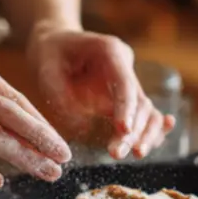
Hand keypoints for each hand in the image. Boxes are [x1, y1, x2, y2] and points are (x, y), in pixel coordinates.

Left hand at [26, 22, 175, 158]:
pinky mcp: (125, 97)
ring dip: (144, 134)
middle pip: (140, 101)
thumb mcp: (45, 68)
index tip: (124, 131)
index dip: (127, 108)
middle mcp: (125, 66)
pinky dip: (149, 131)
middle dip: (134, 130)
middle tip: (117, 153)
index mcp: (110, 52)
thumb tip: (82, 126)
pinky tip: (152, 145)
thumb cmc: (50, 53)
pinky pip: (144, 116)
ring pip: (148, 110)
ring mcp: (128, 82)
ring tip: (135, 155)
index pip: (125, 83)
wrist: (56, 43)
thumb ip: (60, 95)